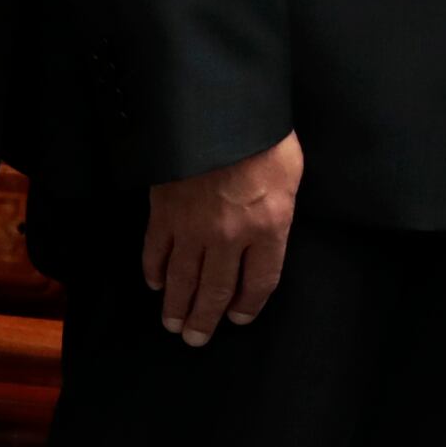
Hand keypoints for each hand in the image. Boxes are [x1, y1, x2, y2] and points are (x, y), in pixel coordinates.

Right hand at [145, 134, 303, 344]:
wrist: (219, 107)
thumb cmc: (264, 135)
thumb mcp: (291, 174)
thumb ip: (279, 210)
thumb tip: (270, 231)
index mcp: (269, 228)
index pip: (259, 284)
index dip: (248, 307)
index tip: (238, 319)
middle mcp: (230, 236)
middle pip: (216, 291)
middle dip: (206, 319)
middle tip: (196, 339)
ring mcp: (193, 225)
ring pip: (183, 278)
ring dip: (176, 305)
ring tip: (173, 324)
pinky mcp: (163, 211)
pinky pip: (156, 250)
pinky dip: (154, 269)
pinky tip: (155, 282)